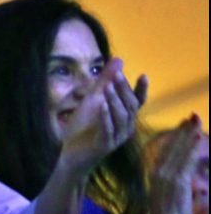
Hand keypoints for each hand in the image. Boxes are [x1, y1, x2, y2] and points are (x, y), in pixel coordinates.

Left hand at [59, 58, 146, 173]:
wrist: (70, 153)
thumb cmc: (84, 126)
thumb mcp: (92, 100)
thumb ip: (105, 81)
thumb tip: (119, 60)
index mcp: (124, 117)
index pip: (137, 102)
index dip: (141, 90)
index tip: (143, 75)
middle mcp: (125, 127)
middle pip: (130, 107)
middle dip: (124, 90)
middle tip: (116, 75)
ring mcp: (116, 137)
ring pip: (122, 117)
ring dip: (115, 101)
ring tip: (107, 87)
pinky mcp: (105, 145)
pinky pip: (108, 129)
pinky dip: (105, 116)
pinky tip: (101, 105)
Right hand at [149, 115, 203, 213]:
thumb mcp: (173, 200)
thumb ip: (182, 189)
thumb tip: (197, 187)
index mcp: (157, 174)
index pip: (167, 150)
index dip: (176, 136)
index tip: (184, 125)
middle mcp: (160, 170)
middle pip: (173, 146)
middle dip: (184, 130)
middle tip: (193, 115)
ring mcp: (167, 174)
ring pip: (180, 150)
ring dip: (189, 134)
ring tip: (196, 120)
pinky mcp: (177, 180)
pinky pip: (186, 159)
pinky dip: (191, 147)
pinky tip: (197, 137)